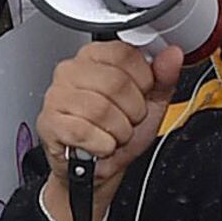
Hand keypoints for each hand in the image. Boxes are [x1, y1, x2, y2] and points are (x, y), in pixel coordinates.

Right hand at [33, 38, 182, 220]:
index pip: (125, 54)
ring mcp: (56, 96)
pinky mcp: (49, 122)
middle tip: (127, 120)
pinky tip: (100, 145)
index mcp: (95, 56)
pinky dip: (101, 144)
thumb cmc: (118, 130)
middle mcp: (71, 70)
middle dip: (132, 111)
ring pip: (101, 109)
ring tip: (113, 134)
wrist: (99, 166)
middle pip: (115, 83)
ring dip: (118, 131)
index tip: (140, 94)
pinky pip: (84, 131)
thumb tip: (172, 55)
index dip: (143, 81)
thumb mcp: (149, 102)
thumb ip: (163, 76)